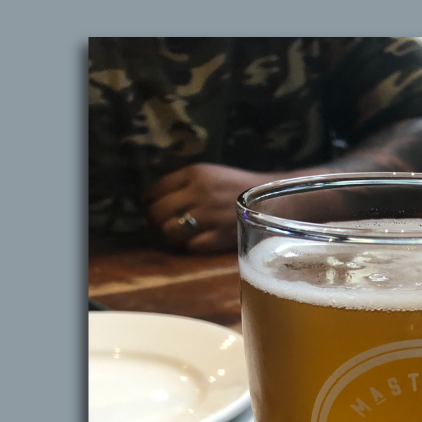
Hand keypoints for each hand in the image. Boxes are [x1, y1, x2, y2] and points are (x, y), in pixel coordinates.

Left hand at [145, 164, 276, 253]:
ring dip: (166, 236)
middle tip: (160, 226)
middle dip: (153, 222)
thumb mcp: (210, 174)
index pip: (154, 191)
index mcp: (195, 174)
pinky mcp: (219, 238)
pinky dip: (186, 247)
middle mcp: (199, 193)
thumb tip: (153, 200)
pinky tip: (191, 243)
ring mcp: (209, 217)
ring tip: (172, 237)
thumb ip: (183, 184)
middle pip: (157, 212)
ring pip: (168, 231)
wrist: (274, 201)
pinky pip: (188, 246)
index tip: (150, 210)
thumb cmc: (237, 188)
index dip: (147, 204)